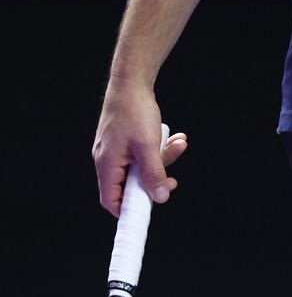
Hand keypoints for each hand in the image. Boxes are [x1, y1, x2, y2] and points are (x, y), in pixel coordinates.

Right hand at [93, 81, 187, 216]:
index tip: (146, 214)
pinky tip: (174, 138)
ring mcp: (116, 150)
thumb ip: (153, 174)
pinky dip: (159, 148)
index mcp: (107, 165)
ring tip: (179, 144)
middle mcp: (108, 160)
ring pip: (141, 166)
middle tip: (173, 179)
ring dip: (163, 158)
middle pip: (131, 184)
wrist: (132, 82)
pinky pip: (143, 153)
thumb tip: (160, 198)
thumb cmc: (135, 112)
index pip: (112, 200)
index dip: (128, 210)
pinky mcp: (125, 140)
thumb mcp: (148, 146)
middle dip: (156, 179)